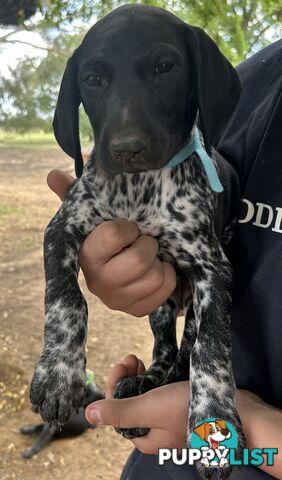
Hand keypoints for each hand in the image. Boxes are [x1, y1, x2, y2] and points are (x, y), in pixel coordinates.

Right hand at [47, 169, 175, 316]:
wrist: (122, 265)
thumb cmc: (108, 235)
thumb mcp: (91, 214)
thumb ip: (72, 194)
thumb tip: (53, 175)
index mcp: (85, 255)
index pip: (116, 234)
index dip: (129, 228)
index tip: (128, 228)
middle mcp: (97, 282)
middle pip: (140, 260)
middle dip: (148, 245)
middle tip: (144, 241)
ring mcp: (117, 300)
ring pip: (156, 276)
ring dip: (159, 261)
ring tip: (151, 257)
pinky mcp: (136, 311)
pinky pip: (166, 289)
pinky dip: (168, 276)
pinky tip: (157, 270)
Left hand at [85, 353, 188, 453]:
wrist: (237, 412)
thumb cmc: (190, 410)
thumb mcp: (150, 408)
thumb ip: (120, 412)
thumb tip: (87, 415)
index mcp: (144, 436)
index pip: (118, 409)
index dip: (115, 384)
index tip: (123, 363)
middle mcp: (154, 430)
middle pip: (130, 401)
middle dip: (127, 377)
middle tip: (131, 357)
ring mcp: (169, 418)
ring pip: (145, 395)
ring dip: (138, 375)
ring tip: (139, 359)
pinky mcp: (181, 407)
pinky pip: (160, 392)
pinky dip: (154, 378)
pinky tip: (155, 366)